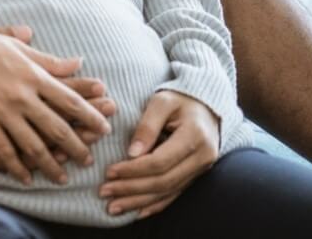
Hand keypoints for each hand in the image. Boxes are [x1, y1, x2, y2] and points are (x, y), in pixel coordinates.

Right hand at [0, 27, 112, 184]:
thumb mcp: (17, 47)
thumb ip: (48, 60)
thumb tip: (77, 62)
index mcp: (33, 75)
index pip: (71, 101)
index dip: (91, 117)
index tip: (104, 128)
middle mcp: (22, 96)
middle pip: (57, 128)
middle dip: (77, 147)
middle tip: (88, 160)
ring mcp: (2, 111)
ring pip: (34, 145)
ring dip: (51, 164)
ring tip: (62, 177)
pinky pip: (4, 150)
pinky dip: (16, 167)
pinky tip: (26, 178)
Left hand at [100, 90, 219, 218]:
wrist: (207, 106)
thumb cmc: (179, 99)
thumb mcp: (161, 101)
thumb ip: (147, 125)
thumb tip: (132, 153)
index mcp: (194, 137)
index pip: (160, 162)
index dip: (133, 169)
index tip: (109, 172)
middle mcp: (202, 158)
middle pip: (163, 181)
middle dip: (132, 189)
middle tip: (104, 191)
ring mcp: (201, 170)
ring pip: (168, 192)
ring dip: (139, 201)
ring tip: (113, 207)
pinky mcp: (195, 175)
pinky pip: (175, 194)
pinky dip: (155, 205)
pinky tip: (137, 212)